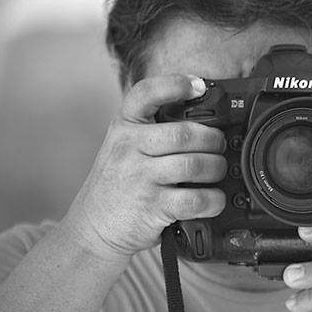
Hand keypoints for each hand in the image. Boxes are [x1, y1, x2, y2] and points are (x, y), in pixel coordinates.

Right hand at [61, 74, 226, 259]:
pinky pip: (194, 199)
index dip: (174, 85)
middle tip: (219, 146)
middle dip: (213, 140)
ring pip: (193, 164)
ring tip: (216, 172)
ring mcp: (139, 178)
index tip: (199, 86)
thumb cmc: (119, 184)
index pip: (145, 94)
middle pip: (185, 133)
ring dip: (216, 168)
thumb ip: (153, 132)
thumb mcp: (125, 148)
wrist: (93, 227)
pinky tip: (213, 199)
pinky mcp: (151, 207)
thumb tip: (205, 122)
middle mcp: (129, 148)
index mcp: (124, 128)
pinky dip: (213, 200)